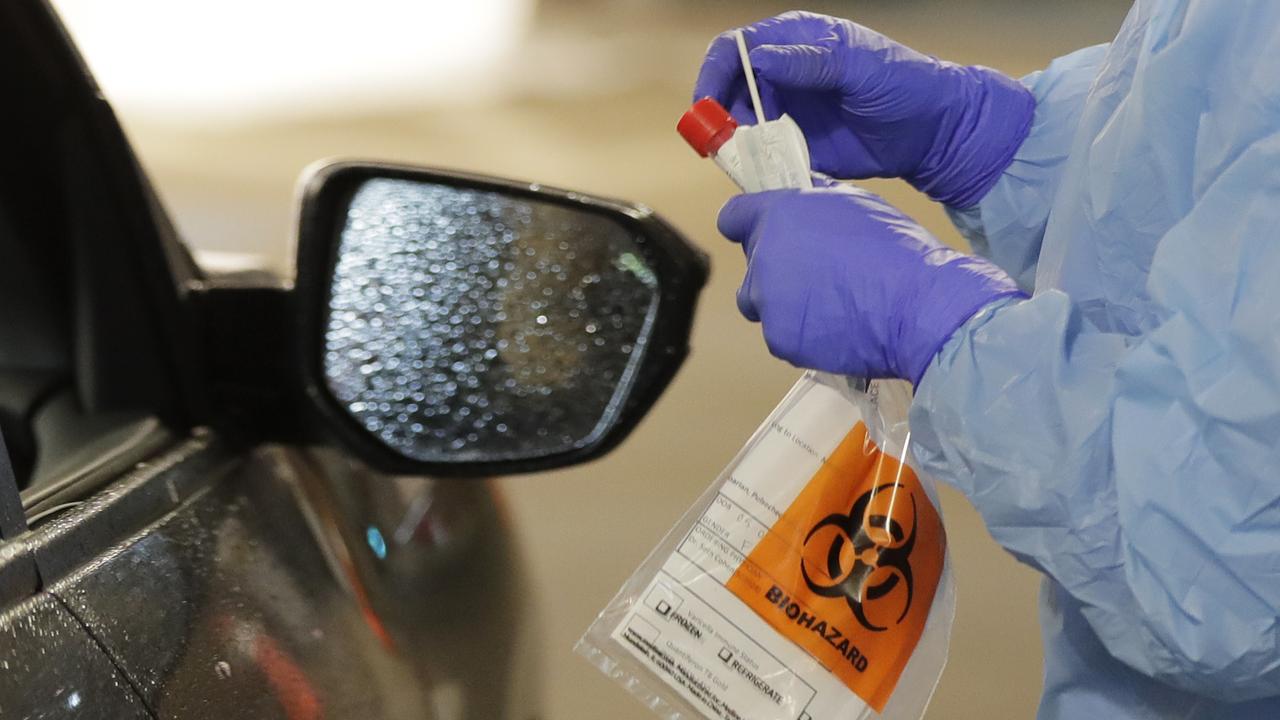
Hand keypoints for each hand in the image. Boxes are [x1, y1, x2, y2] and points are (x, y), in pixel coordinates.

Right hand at [694, 11, 1034, 207]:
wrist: (933, 132)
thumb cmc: (903, 85)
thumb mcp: (859, 66)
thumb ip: (810, 62)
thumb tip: (759, 59)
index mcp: (794, 41)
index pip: (736, 48)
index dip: (714, 73)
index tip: (707, 106)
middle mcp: (783, 74)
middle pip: (728, 90)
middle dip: (721, 115)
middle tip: (727, 142)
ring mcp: (787, 111)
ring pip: (740, 125)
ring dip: (738, 143)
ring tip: (755, 158)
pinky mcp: (795, 146)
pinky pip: (762, 155)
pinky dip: (757, 165)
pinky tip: (767, 172)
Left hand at [718, 182, 1024, 382]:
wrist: (918, 306)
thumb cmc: (896, 250)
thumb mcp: (856, 203)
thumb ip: (816, 204)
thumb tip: (802, 202)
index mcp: (779, 216)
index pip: (733, 217)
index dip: (748, 224)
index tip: (764, 232)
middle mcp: (764, 258)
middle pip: (752, 264)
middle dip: (776, 268)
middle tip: (818, 274)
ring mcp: (768, 302)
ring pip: (762, 303)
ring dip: (784, 303)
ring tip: (829, 304)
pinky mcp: (780, 339)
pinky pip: (782, 334)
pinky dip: (803, 333)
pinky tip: (837, 328)